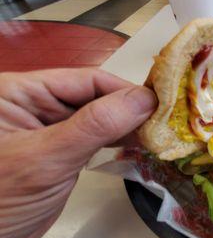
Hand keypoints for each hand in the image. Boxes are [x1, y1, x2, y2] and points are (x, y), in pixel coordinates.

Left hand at [0, 68, 156, 237]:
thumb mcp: (48, 158)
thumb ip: (96, 125)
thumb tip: (144, 99)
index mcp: (20, 91)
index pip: (85, 79)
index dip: (124, 90)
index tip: (161, 104)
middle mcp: (34, 104)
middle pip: (93, 95)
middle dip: (129, 108)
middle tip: (166, 120)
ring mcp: (48, 129)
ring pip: (97, 117)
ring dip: (126, 125)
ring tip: (158, 132)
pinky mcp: (59, 152)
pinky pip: (94, 138)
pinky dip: (116, 140)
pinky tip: (138, 143)